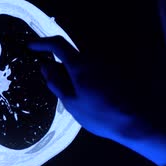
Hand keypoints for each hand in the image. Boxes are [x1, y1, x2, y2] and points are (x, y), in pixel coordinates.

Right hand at [28, 35, 165, 165]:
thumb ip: (56, 82)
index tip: (31, 47)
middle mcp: (94, 58)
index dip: (42, 42)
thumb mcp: (71, 103)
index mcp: (80, 64)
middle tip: (55, 85)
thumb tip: (45, 66)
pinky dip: (86, 78)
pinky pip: (94, 70)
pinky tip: (90, 98)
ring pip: (83, 63)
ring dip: (74, 74)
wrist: (135, 122)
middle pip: (70, 54)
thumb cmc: (100, 115)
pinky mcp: (116, 72)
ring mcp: (107, 64)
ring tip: (75, 97)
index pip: (58, 44)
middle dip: (59, 65)